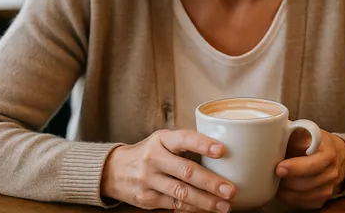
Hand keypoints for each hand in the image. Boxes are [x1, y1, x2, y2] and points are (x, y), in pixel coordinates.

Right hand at [100, 129, 235, 211]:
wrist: (114, 170)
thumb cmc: (148, 153)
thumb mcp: (162, 140)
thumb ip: (185, 144)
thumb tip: (222, 152)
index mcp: (162, 139)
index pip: (184, 139)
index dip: (203, 144)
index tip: (222, 150)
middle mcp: (154, 158)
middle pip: (186, 171)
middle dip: (210, 182)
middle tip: (230, 189)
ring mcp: (149, 180)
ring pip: (181, 193)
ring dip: (205, 201)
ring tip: (224, 205)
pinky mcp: (147, 198)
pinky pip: (174, 205)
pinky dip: (192, 208)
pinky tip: (206, 209)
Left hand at [275, 129, 344, 208]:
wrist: (331, 153)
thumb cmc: (311, 140)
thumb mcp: (303, 131)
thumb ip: (291, 132)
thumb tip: (270, 134)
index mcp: (328, 152)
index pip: (313, 165)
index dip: (296, 168)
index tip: (279, 168)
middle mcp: (332, 172)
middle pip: (306, 183)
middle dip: (286, 181)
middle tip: (271, 175)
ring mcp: (329, 187)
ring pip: (304, 195)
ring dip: (286, 191)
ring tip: (274, 182)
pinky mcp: (322, 198)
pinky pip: (304, 203)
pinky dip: (290, 198)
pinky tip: (282, 189)